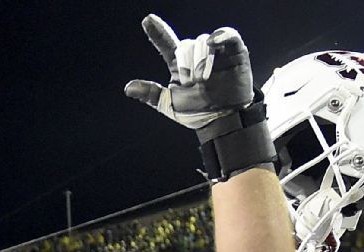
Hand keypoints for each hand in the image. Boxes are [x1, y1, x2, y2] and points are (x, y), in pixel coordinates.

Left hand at [125, 17, 254, 129]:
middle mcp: (197, 55)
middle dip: (187, 63)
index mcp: (181, 65)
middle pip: (186, 45)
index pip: (167, 44)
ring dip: (201, 60)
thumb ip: (151, 94)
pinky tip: (212, 42)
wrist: (223, 120)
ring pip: (203, 42)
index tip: (147, 20)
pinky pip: (228, 35)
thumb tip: (128, 88)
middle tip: (193, 83)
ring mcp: (216, 52)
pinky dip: (220, 36)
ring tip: (204, 80)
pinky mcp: (235, 51)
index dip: (157, 32)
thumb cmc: (197, 113)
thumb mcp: (170, 104)